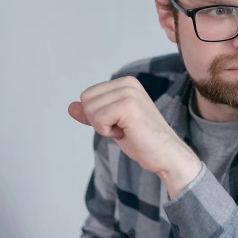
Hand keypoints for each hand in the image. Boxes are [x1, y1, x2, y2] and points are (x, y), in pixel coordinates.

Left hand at [69, 76, 202, 195]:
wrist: (165, 154)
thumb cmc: (142, 140)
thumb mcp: (112, 123)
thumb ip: (93, 113)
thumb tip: (71, 106)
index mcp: (126, 83)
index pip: (88, 95)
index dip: (97, 115)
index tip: (120, 123)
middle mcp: (128, 83)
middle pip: (86, 99)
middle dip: (98, 120)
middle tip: (123, 128)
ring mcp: (130, 93)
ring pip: (90, 110)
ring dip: (104, 127)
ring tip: (127, 130)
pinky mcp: (128, 106)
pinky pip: (97, 120)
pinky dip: (107, 132)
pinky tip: (127, 132)